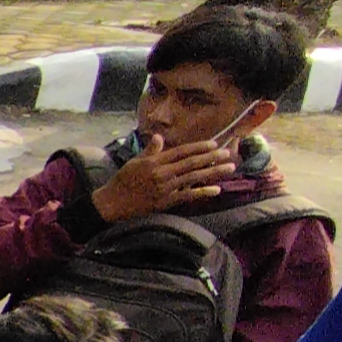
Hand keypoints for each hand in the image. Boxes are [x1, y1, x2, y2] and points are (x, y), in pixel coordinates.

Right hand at [88, 133, 239, 223]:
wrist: (112, 203)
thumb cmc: (122, 182)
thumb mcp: (134, 162)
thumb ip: (150, 150)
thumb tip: (159, 137)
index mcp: (154, 161)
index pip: (181, 151)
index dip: (199, 147)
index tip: (213, 143)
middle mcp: (161, 173)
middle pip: (192, 163)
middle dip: (212, 157)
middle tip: (228, 153)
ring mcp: (164, 187)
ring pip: (194, 177)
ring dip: (214, 172)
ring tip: (229, 168)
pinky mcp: (165, 201)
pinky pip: (188, 195)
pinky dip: (203, 192)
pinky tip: (216, 190)